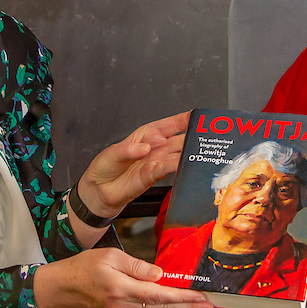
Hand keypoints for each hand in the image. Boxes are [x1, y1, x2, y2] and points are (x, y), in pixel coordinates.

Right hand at [33, 246, 213, 307]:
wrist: (62, 289)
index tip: (200, 298)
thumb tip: (160, 274)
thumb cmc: (83, 267)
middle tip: (210, 307)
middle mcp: (124, 306)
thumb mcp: (110, 256)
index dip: (183, 298)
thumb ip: (137, 266)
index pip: (160, 295)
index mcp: (122, 289)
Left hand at [75, 111, 189, 219]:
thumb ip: (128, 149)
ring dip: (188, 153)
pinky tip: (180, 164)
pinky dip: (175, 167)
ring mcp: (157, 162)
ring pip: (178, 155)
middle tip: (206, 137)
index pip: (171, 124)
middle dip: (194, 137)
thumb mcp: (113, 152)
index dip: (185, 119)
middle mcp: (156, 148)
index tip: (199, 116)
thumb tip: (145, 148)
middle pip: (180, 140)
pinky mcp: (153, 176)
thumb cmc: (105, 167)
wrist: (99, 191)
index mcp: (148, 135)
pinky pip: (167, 170)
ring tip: (198, 151)